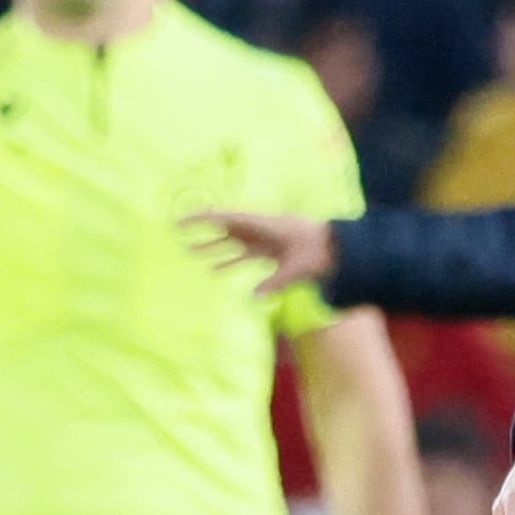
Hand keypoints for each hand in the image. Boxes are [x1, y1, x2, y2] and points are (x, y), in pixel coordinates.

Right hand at [180, 209, 338, 297]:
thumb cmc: (319, 250)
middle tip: (175, 234)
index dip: (200, 218)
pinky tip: (214, 270)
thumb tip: (252, 296)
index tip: (179, 220)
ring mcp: (263, 240)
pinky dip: (228, 262)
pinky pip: (243, 256)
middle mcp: (258, 229)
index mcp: (261, 224)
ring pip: (230, 244)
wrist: (339, 248)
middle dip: (200, 232)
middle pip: (222, 229)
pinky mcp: (269, 252)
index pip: (224, 218)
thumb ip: (274, 282)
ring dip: (211, 249)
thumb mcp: (297, 267)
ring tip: (188, 253)